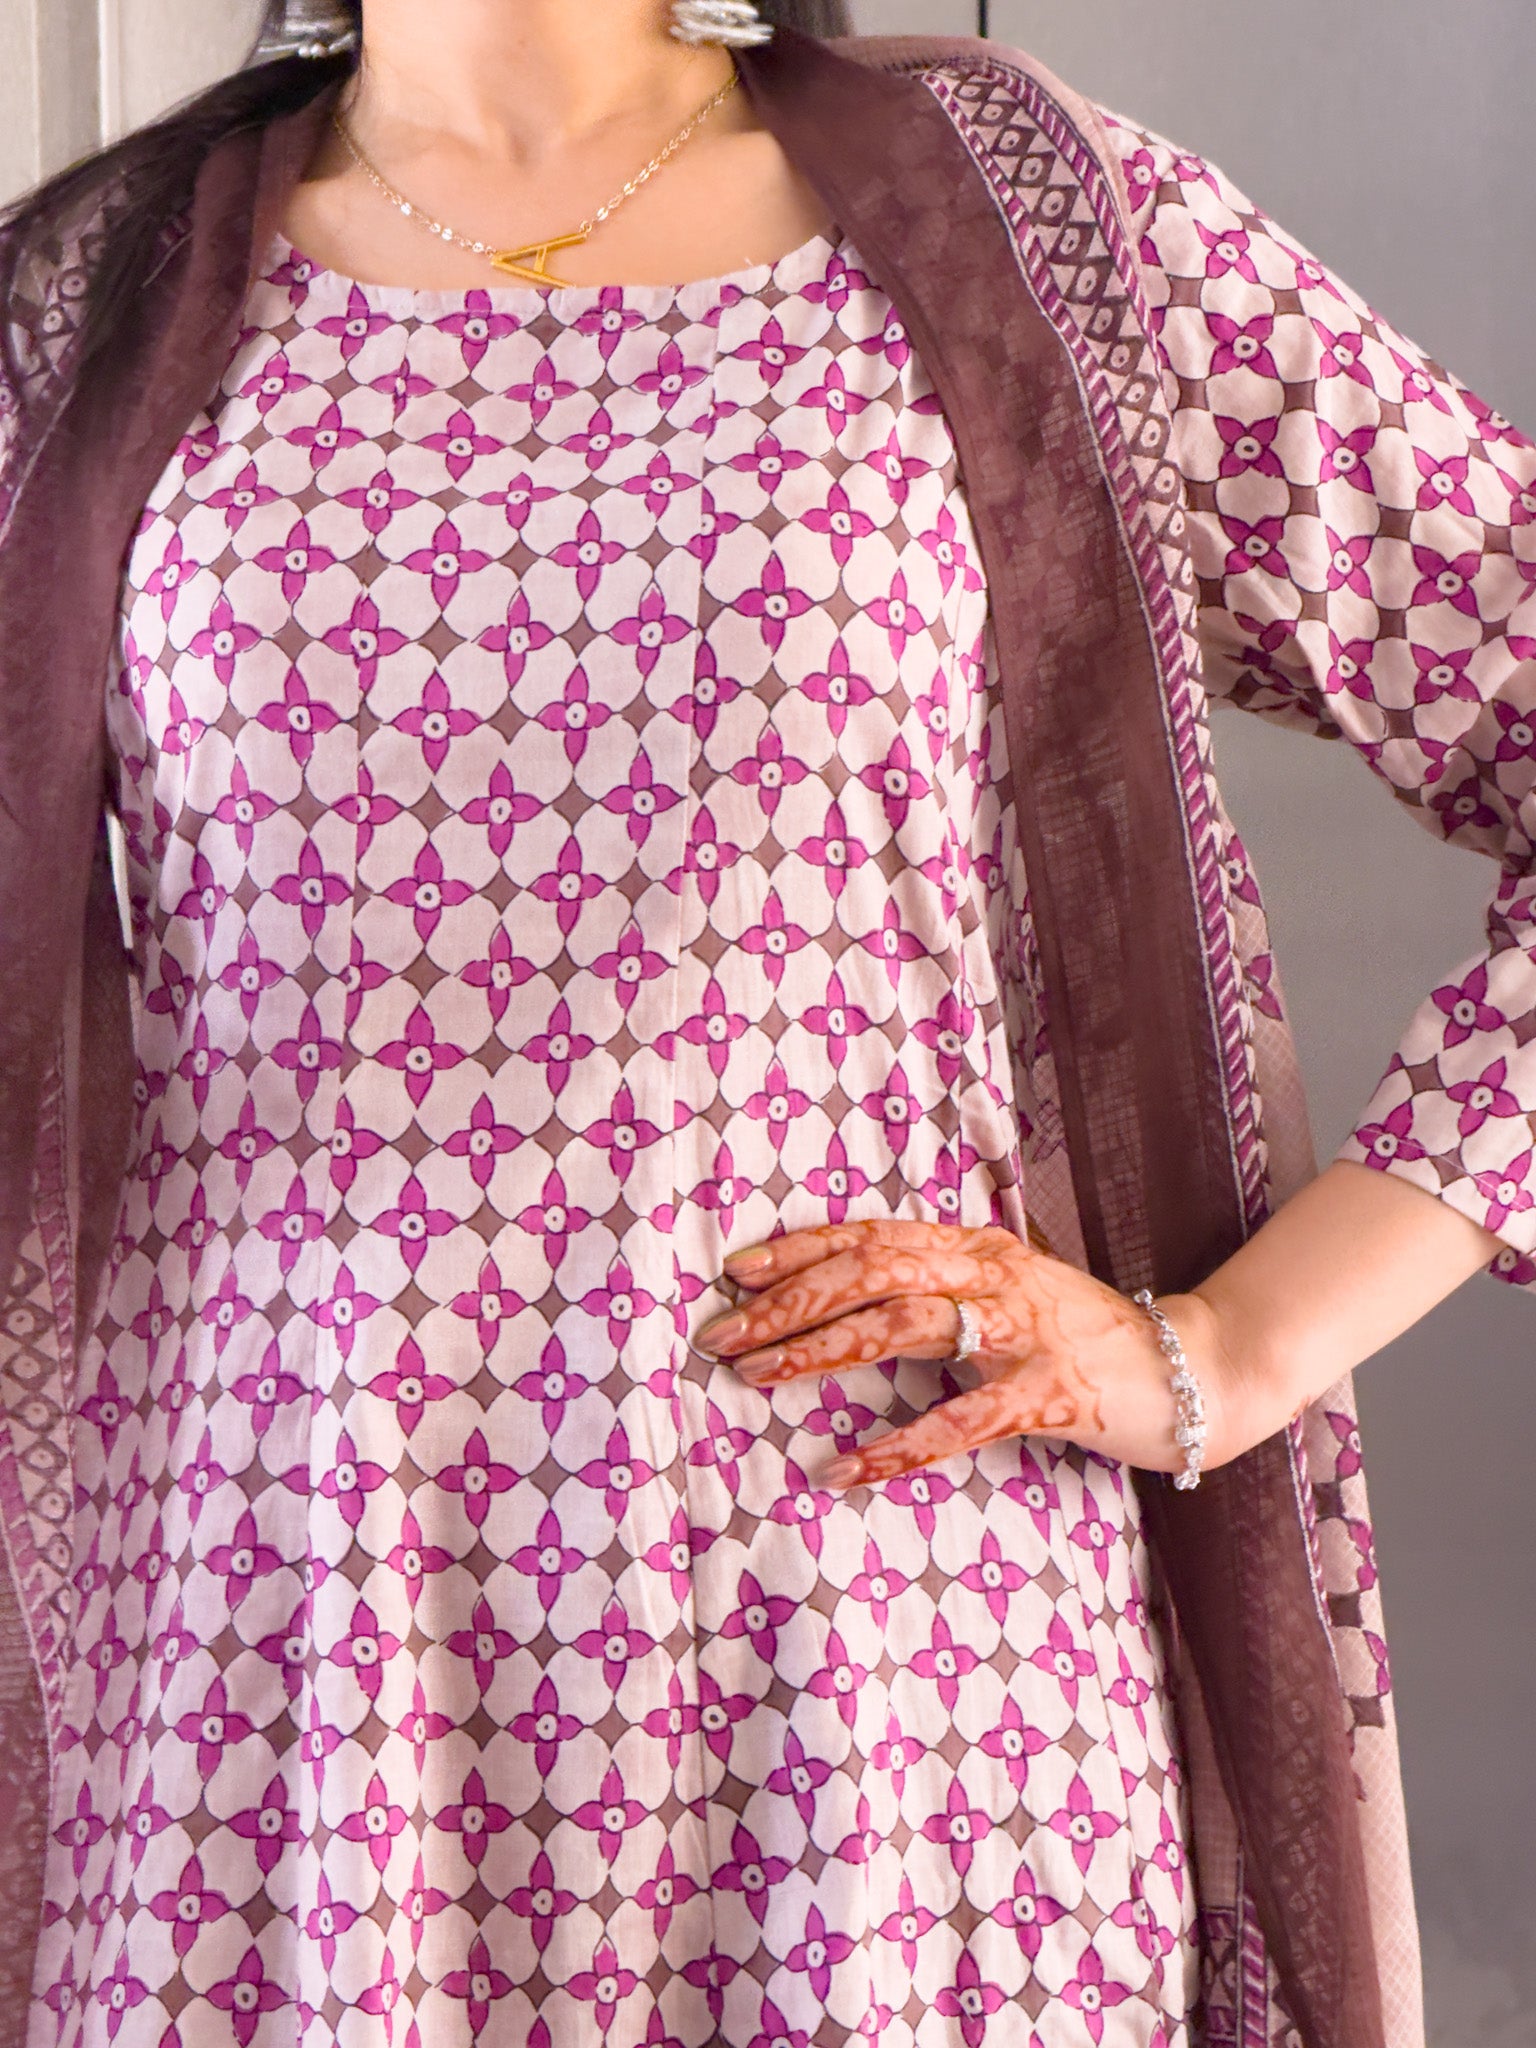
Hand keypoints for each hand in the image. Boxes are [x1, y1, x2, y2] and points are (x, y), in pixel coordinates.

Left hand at [693, 1219, 1226, 1489]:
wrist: (1192, 1369)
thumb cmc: (1085, 1337)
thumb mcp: (1010, 1295)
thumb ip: (943, 1290)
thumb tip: (852, 1305)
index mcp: (977, 1249)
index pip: (872, 1236)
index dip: (801, 1250)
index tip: (735, 1272)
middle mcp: (994, 1276)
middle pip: (871, 1272)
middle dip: (788, 1302)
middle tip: (721, 1334)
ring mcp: (1023, 1332)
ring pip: (903, 1325)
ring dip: (820, 1350)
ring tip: (756, 1376)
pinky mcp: (1049, 1393)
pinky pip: (960, 1421)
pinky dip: (897, 1445)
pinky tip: (844, 1468)